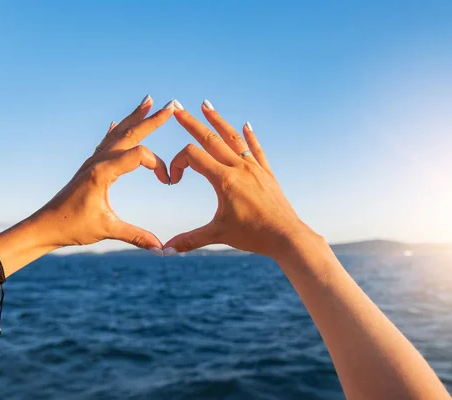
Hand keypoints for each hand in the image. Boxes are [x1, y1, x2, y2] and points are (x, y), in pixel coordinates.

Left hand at [32, 96, 173, 251]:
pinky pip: (106, 142)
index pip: (139, 156)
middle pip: (129, 133)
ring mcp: (93, 161)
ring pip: (118, 133)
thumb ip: (136, 236)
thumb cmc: (72, 227)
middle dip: (151, 119)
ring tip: (147, 101)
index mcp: (103, 172)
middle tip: (170, 105)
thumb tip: (162, 249)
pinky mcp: (90, 167)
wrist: (44, 226)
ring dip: (135, 117)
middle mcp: (98, 161)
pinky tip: (116, 123)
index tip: (167, 181)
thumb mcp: (107, 230)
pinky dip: (116, 131)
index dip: (158, 165)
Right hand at [165, 100, 314, 258]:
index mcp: (224, 179)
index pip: (192, 156)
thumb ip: (189, 240)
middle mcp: (239, 167)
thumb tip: (164, 251)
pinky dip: (250, 137)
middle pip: (210, 137)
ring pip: (233, 138)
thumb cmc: (253, 235)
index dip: (177, 163)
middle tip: (177, 107)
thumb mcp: (218, 235)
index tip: (174, 181)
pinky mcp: (267, 173)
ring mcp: (255, 168)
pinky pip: (257, 150)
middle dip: (191, 122)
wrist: (286, 236)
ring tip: (206, 105)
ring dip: (217, 121)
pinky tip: (246, 125)